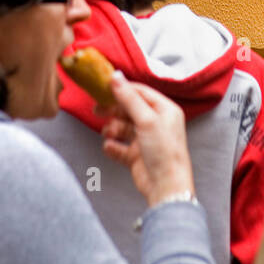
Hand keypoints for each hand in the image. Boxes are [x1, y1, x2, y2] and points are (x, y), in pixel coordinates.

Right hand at [101, 72, 194, 207]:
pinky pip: (120, 147)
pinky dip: (113, 146)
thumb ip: (129, 98)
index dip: (122, 89)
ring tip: (107, 133)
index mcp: (165, 110)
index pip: (140, 92)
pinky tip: (109, 147)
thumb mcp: (146, 119)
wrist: (165, 187)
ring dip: (113, 129)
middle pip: (130, 109)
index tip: (104, 87)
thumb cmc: (164, 151)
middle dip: (114, 110)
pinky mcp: (137, 156)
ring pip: (123, 128)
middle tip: (98, 110)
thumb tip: (116, 76)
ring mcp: (146, 140)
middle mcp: (156, 123)